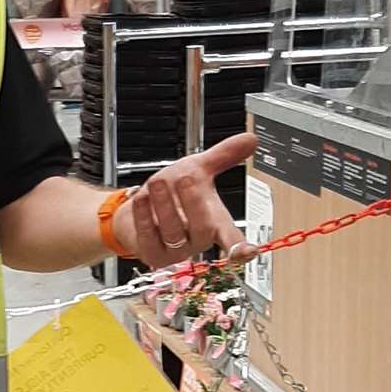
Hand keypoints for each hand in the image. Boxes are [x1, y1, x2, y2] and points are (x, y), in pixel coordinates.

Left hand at [111, 133, 258, 268]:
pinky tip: (142, 198)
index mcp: (214, 223)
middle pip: (202, 229)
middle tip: (187, 178)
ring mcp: (174, 250)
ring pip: (172, 232)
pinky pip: (147, 235)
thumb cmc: (173, 194)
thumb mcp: (198, 170)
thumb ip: (223, 156)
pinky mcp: (151, 252)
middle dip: (193, 202)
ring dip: (164, 204)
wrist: (141, 208)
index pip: (231, 237)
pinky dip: (143, 214)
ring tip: (159, 182)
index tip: (248, 251)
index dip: (241, 245)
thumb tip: (249, 139)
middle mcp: (196, 240)